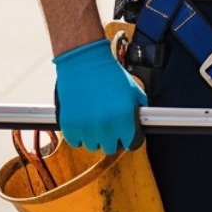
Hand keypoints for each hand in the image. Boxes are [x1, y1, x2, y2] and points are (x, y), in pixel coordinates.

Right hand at [53, 39, 145, 153]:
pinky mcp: (69, 126)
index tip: (128, 135)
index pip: (132, 144)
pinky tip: (83, 120)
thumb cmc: (110, 75)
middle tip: (110, 125)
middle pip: (111, 148)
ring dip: (95, 137)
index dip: (132, 139)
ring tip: (95, 119)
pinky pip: (76, 142)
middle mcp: (105, 126)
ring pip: (93, 146)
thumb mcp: (134, 90)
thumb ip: (139, 110)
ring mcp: (86, 128)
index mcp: (124, 118)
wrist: (84, 63)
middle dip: (113, 138)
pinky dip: (79, 134)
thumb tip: (142, 123)